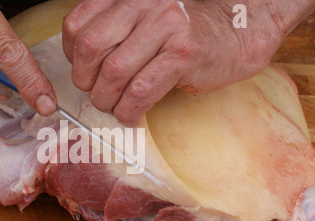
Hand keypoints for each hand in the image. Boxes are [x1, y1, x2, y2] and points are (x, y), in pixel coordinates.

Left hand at [63, 0, 314, 123]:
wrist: (242, 25)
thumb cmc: (189, 26)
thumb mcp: (147, 15)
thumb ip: (117, 29)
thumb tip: (84, 64)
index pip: (78, 24)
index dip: (72, 56)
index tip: (83, 72)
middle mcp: (144, 4)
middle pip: (90, 49)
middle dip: (85, 81)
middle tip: (96, 94)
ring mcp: (166, 27)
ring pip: (114, 73)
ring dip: (107, 100)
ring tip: (114, 107)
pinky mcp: (184, 54)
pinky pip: (140, 91)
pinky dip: (129, 110)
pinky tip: (132, 115)